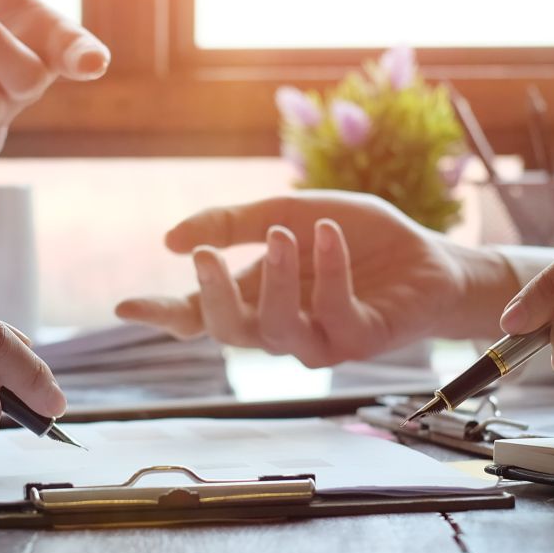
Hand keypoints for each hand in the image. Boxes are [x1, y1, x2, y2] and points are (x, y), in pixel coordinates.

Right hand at [116, 191, 518, 366]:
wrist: (428, 255)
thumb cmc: (356, 237)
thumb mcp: (287, 212)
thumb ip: (232, 222)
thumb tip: (170, 240)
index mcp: (254, 296)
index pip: (197, 316)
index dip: (161, 315)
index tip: (125, 307)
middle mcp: (278, 326)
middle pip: (227, 330)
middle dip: (211, 295)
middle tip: (203, 253)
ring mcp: (318, 339)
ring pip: (275, 329)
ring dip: (275, 279)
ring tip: (284, 233)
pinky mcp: (359, 341)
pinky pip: (334, 314)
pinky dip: (329, 270)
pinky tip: (326, 234)